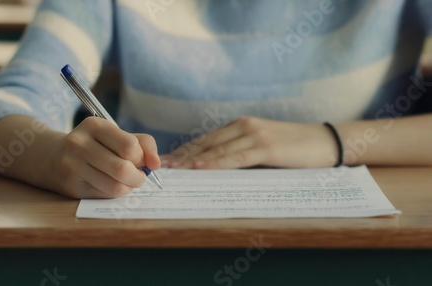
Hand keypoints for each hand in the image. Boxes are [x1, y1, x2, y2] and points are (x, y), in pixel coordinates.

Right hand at [47, 117, 159, 198]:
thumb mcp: (116, 135)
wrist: (53, 157)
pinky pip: (105, 195)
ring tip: (127, 181)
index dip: (142, 157)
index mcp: (94, 126)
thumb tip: (156, 164)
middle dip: (138, 177)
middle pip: (122, 169)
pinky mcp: (72, 186)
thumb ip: (143, 144)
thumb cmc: (95, 145)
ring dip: (129, 187)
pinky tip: (112, 184)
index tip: (141, 160)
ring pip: (115, 186)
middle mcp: (80, 144)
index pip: (129, 146)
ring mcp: (73, 166)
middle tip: (139, 176)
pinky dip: (116, 192)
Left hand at [161, 117, 337, 168]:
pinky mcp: (266, 147)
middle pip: (206, 143)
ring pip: (217, 149)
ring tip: (173, 169)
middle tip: (161, 166)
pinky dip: (216, 162)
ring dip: (192, 160)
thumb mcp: (263, 147)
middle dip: (182, 155)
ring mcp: (254, 135)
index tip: (167, 160)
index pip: (206, 139)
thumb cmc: (294, 148)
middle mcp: (244, 126)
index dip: (185, 150)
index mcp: (240, 125)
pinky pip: (236, 157)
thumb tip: (217, 169)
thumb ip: (241, 153)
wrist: (326, 141)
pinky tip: (201, 167)